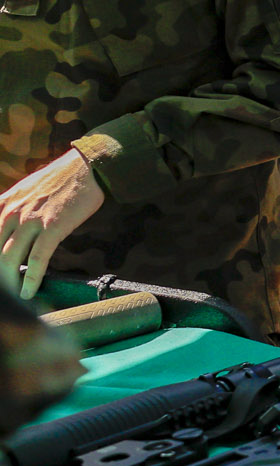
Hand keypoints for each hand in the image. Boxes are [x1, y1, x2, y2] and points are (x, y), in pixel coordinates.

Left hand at [0, 150, 106, 299]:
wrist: (86, 168)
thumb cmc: (59, 180)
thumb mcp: (24, 191)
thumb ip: (11, 209)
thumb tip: (8, 230)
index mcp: (2, 204)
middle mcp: (11, 213)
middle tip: (2, 290)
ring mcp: (30, 221)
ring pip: (9, 259)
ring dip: (8, 282)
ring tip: (11, 298)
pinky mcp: (52, 228)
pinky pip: (37, 259)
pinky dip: (31, 279)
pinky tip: (28, 292)